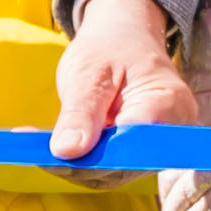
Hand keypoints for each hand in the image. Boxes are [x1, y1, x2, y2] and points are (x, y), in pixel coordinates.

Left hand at [48, 0, 188, 162]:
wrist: (125, 38)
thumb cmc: (111, 46)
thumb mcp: (89, 71)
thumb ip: (80, 113)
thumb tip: (66, 152)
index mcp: (168, 104)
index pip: (132, 147)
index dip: (93, 159)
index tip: (53, 156)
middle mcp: (172, 131)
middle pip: (124, 166)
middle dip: (80, 165)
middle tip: (37, 153)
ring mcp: (158, 144)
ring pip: (115, 171)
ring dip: (77, 165)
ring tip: (39, 147)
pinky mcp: (140, 151)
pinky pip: (111, 165)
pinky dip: (82, 160)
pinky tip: (54, 147)